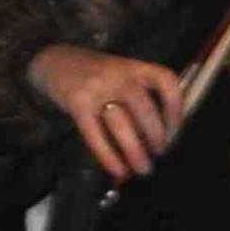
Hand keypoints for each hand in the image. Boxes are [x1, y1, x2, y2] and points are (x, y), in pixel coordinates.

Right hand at [28, 45, 184, 181]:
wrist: (54, 61)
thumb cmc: (97, 74)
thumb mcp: (123, 74)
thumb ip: (141, 96)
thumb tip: (160, 136)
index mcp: (134, 67)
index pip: (165, 81)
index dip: (175, 107)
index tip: (175, 128)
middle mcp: (118, 75)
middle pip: (144, 108)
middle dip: (156, 136)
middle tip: (160, 152)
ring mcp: (96, 89)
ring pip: (121, 124)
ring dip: (135, 151)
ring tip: (143, 168)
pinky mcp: (77, 103)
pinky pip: (95, 134)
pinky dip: (108, 156)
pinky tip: (118, 170)